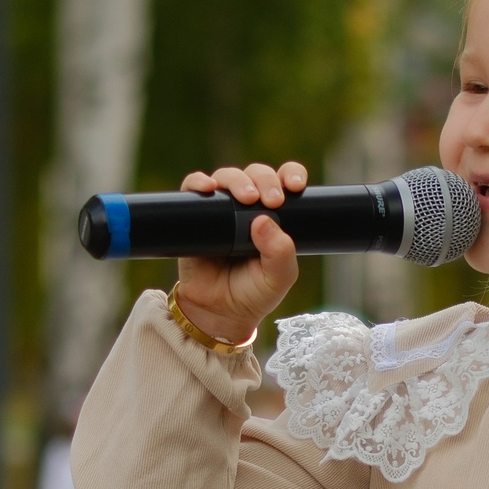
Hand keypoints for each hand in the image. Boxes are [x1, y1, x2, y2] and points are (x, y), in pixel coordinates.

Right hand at [171, 161, 308, 343]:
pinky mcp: (195, 215)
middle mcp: (248, 207)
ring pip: (227, 177)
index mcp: (274, 216)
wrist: (218, 314)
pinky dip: (198, 182)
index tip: (296, 185)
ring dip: (237, 180)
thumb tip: (264, 220)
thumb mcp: (278, 278)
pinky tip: (207, 188)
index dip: (290, 174)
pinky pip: (192, 189)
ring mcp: (221, 209)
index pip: (284, 183)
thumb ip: (281, 253)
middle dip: (265, 180)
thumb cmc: (252, 294)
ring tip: (246, 197)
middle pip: (256, 175)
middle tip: (271, 200)